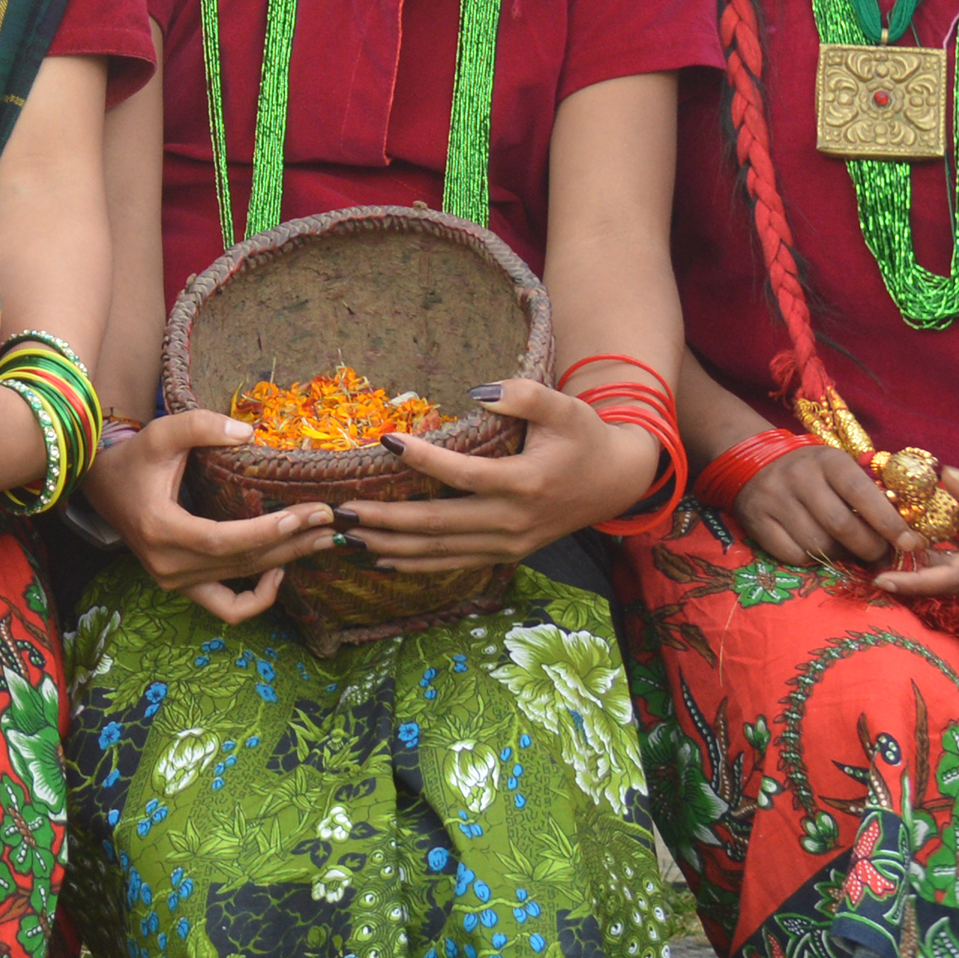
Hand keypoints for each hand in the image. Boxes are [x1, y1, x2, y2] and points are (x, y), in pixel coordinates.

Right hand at [79, 407, 334, 621]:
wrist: (104, 487)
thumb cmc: (134, 459)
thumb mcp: (160, 433)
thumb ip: (200, 426)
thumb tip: (248, 432)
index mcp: (160, 530)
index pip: (222, 540)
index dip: (266, 532)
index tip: (306, 514)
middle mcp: (168, 565)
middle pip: (242, 561)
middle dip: (292, 541)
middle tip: (331, 520)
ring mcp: (176, 581)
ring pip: (242, 580)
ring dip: (286, 560)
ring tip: (321, 538)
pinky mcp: (183, 587)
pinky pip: (228, 607)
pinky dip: (258, 597)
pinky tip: (278, 571)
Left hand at [350, 380, 660, 568]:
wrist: (617, 481)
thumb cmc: (584, 437)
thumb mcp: (564, 407)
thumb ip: (524, 395)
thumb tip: (479, 394)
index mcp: (525, 483)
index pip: (464, 475)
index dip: (424, 460)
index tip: (385, 440)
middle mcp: (513, 520)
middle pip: (440, 523)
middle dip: (387, 518)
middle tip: (341, 510)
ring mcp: (509, 543)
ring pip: (442, 550)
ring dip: (392, 544)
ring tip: (347, 534)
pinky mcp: (507, 553)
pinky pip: (455, 563)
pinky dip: (417, 563)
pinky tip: (382, 557)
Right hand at [732, 436, 907, 566]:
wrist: (752, 461)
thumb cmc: (812, 470)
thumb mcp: (839, 468)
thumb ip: (868, 493)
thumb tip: (901, 535)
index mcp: (828, 461)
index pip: (862, 494)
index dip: (889, 522)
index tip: (909, 543)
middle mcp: (799, 478)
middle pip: (841, 526)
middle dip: (869, 548)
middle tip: (879, 555)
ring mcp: (774, 500)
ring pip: (818, 545)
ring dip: (841, 556)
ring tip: (848, 552)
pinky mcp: (756, 521)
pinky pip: (793, 555)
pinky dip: (813, 561)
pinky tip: (819, 552)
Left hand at [875, 453, 958, 599]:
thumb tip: (941, 477)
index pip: (954, 576)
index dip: (917, 581)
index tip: (882, 579)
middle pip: (952, 586)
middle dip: (912, 583)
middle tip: (871, 570)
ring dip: (927, 577)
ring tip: (887, 563)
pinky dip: (944, 569)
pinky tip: (920, 554)